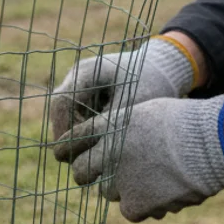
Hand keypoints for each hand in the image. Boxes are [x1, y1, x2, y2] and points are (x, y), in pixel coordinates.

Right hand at [49, 38, 196, 141]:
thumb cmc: (151, 83)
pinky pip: (76, 113)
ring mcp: (79, 83)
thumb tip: (88, 153)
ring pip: (65, 113)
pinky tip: (97, 140)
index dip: (65, 128)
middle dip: (67, 134)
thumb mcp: (132, 106)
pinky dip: (83, 128)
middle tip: (79, 156)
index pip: (62, 102)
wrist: (163, 67)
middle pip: (59, 109)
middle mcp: (77, 75)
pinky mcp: (84, 92)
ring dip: (74, 132)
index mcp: (86, 71)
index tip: (77, 149)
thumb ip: (108, 125)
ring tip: (90, 150)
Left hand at [52, 95, 223, 221]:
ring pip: (107, 192)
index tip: (61, 155)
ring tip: (151, 177)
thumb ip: (117, 129)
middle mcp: (106, 153)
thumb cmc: (185, 123)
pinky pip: (128, 211)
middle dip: (87, 175)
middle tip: (99, 175)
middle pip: (80, 172)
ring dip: (123, 188)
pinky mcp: (134, 203)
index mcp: (107, 127)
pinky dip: (143, 206)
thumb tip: (100, 147)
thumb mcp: (144, 113)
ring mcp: (119, 179)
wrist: (215, 143)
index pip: (71, 141)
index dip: (65, 150)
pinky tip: (162, 192)